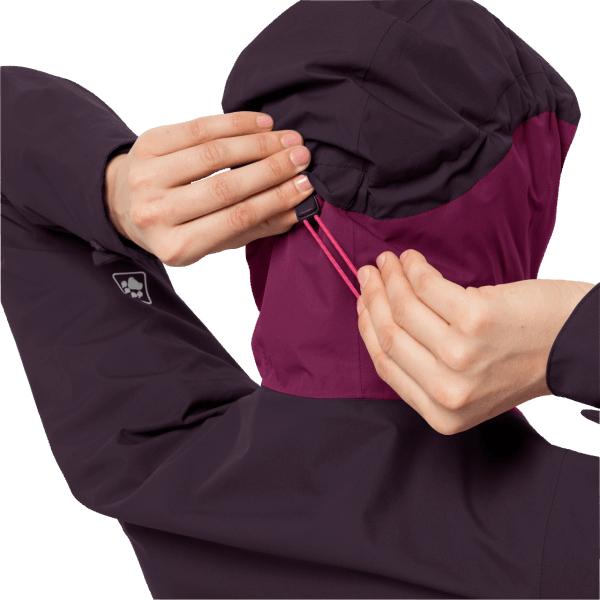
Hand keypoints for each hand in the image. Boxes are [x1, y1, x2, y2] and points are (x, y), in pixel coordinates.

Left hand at [103, 112, 313, 266]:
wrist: (128, 203)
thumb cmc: (181, 227)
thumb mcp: (216, 240)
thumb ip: (256, 226)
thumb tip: (299, 208)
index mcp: (175, 247)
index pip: (235, 220)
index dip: (274, 200)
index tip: (306, 186)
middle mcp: (155, 213)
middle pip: (225, 187)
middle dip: (271, 170)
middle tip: (302, 157)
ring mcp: (147, 177)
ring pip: (213, 154)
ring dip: (257, 144)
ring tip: (287, 139)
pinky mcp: (147, 144)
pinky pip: (198, 128)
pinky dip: (234, 123)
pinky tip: (262, 123)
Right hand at [356, 250, 594, 434]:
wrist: (577, 344)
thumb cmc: (523, 359)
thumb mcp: (469, 385)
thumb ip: (426, 368)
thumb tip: (380, 321)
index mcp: (442, 413)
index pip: (386, 364)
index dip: (368, 327)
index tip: (363, 302)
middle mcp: (449, 390)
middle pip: (390, 335)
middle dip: (373, 298)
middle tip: (369, 274)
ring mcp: (461, 355)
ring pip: (404, 308)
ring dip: (391, 278)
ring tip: (390, 262)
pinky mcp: (475, 320)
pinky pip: (428, 287)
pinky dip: (414, 268)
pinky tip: (412, 260)